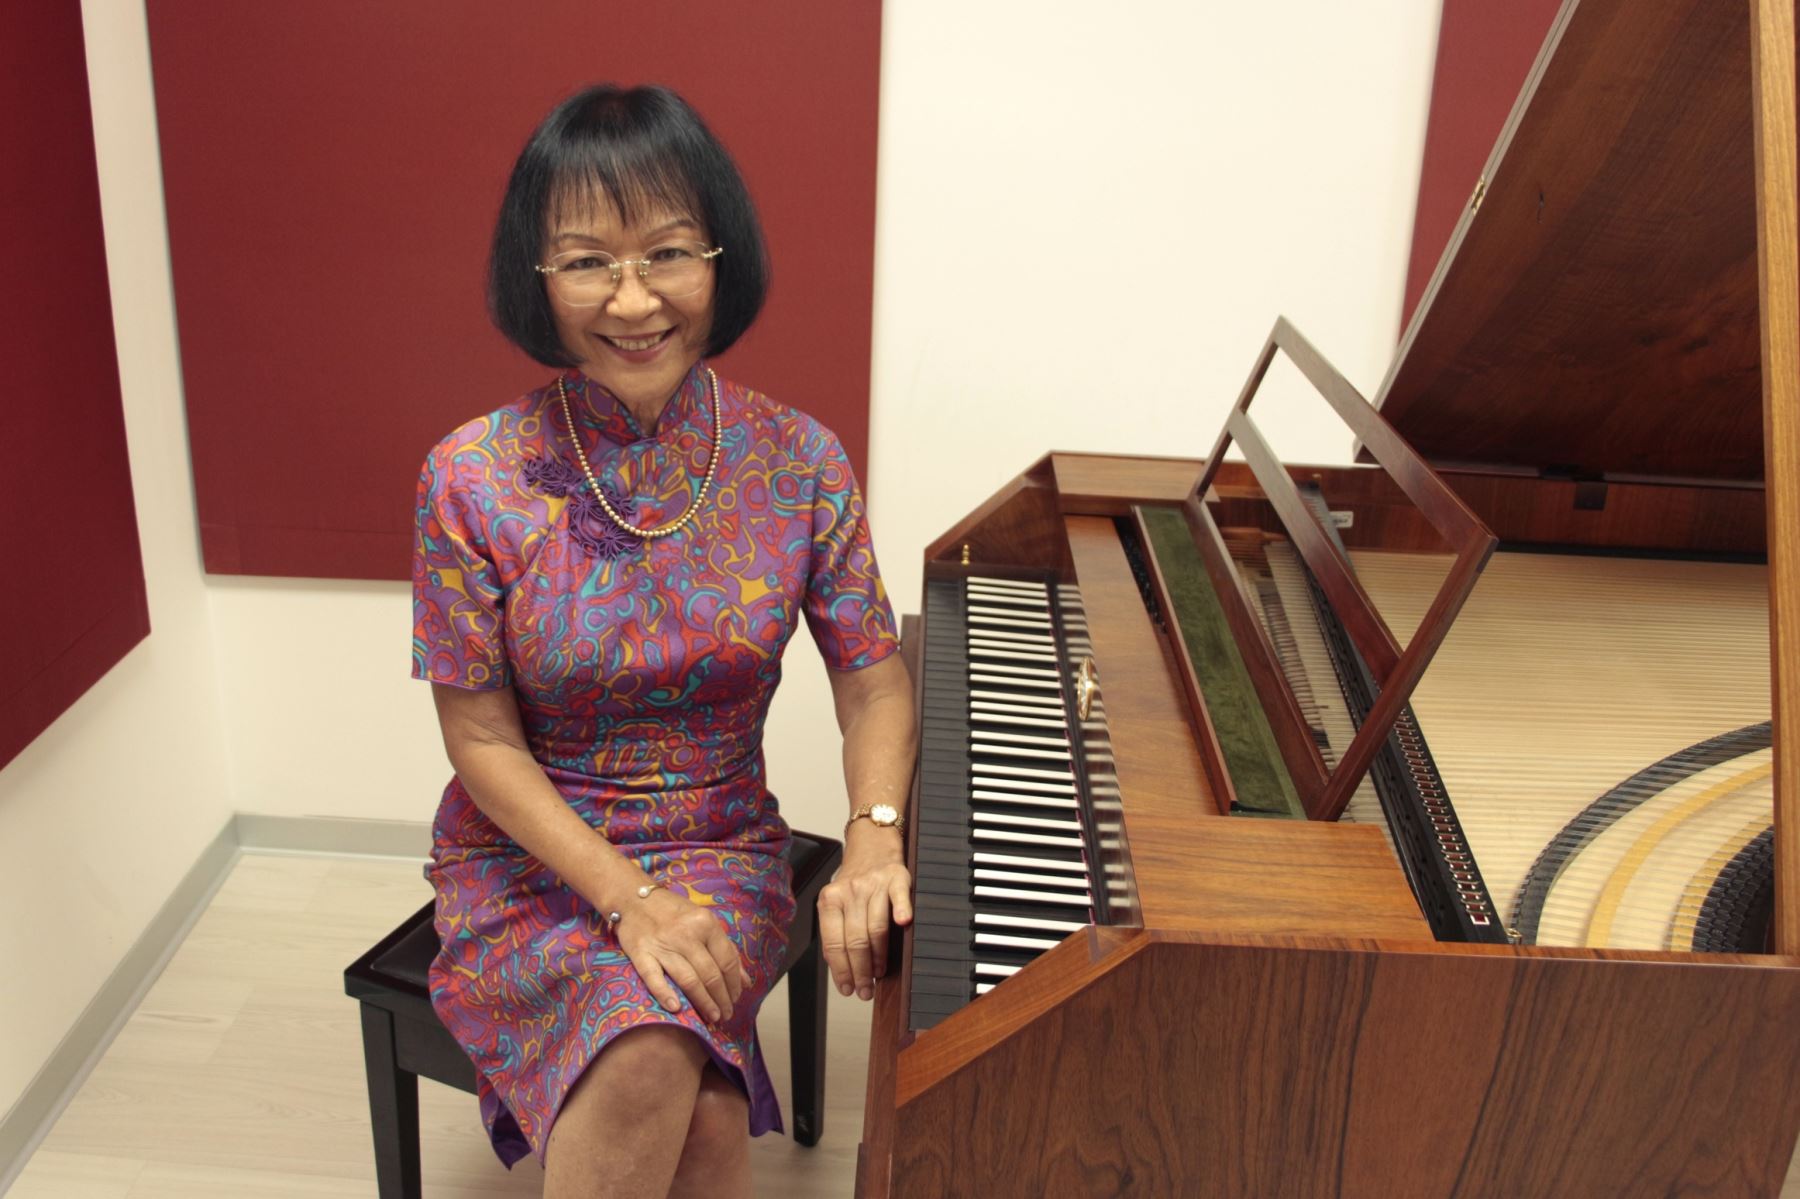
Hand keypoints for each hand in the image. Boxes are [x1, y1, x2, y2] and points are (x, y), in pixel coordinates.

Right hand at [614, 889, 747, 1023]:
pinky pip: (654, 978)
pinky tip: (677, 1009)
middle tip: (726, 1015)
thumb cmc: (673, 912)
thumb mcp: (704, 922)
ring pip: (689, 980)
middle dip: (721, 999)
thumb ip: (725, 949)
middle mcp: (686, 934)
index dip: (734, 984)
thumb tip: (746, 981)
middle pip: (710, 974)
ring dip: (703, 1003)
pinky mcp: (641, 953)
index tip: (736, 998)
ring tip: (712, 1018)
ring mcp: (663, 944)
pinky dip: (665, 995)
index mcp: (705, 923)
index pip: (727, 960)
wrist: (633, 898)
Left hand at [818, 826, 912, 1000]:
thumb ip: (837, 932)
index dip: (841, 970)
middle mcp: (848, 892)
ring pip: (875, 927)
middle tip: (865, 991)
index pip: (834, 943)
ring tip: (878, 974)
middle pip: (855, 940)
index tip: (848, 989)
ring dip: (878, 957)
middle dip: (860, 971)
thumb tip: (843, 972)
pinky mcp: (896, 876)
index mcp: (829, 900)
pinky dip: (901, 910)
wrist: (870, 844)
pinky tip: (904, 924)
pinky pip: (898, 896)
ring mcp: (873, 884)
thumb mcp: (837, 903)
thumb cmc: (854, 882)